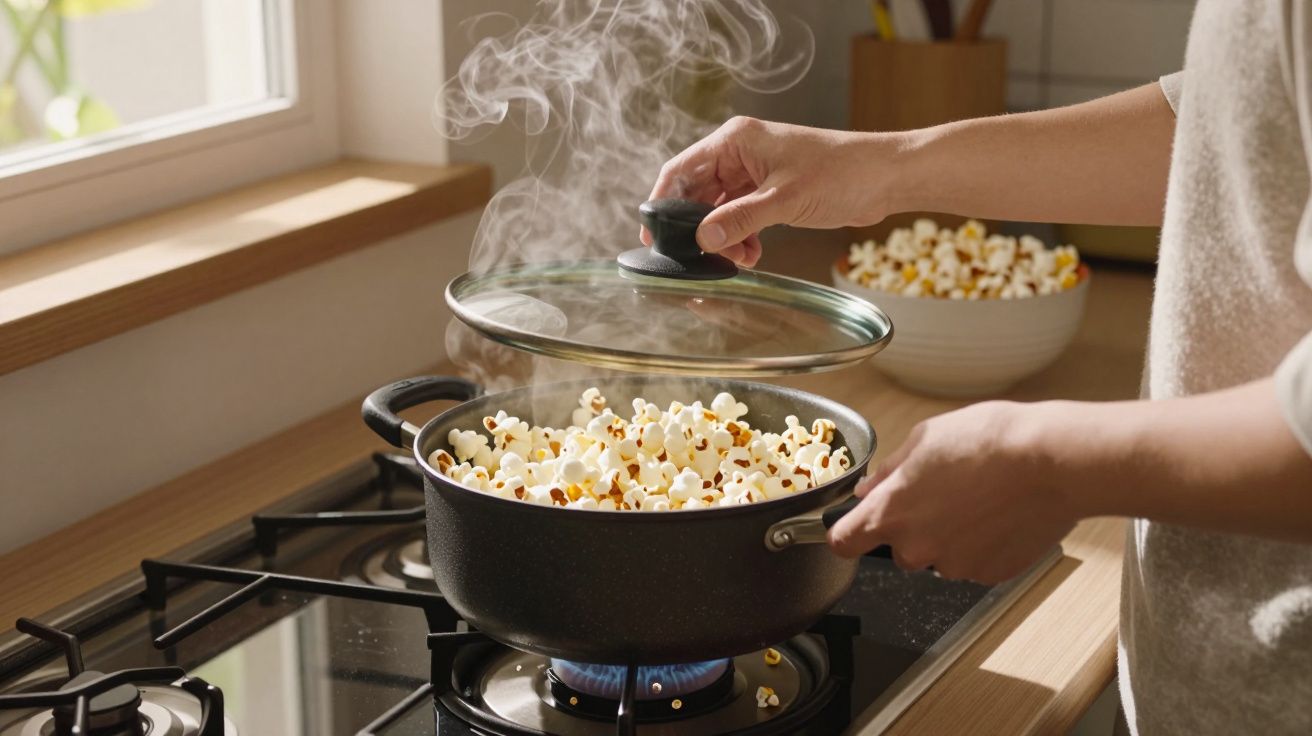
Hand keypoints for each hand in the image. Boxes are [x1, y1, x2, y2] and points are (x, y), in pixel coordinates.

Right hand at [644, 116, 898, 266]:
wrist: (884, 178)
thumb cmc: (841, 172)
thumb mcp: (785, 200)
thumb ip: (740, 219)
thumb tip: (703, 238)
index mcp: (735, 141)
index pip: (681, 170)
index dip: (663, 203)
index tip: (654, 236)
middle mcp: (739, 154)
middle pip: (697, 194)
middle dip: (699, 228)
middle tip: (705, 256)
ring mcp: (753, 173)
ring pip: (718, 210)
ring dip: (723, 237)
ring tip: (738, 258)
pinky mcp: (768, 192)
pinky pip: (739, 217)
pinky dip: (740, 237)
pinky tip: (752, 253)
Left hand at [827, 401, 1077, 583]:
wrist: (1051, 461)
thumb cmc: (989, 441)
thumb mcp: (925, 438)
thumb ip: (890, 471)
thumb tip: (871, 488)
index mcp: (891, 512)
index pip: (843, 542)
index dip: (847, 532)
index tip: (856, 525)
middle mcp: (917, 548)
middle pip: (898, 550)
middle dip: (913, 528)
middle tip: (942, 495)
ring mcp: (956, 565)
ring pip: (940, 556)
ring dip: (950, 536)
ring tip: (978, 499)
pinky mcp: (991, 573)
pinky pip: (975, 562)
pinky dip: (982, 545)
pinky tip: (999, 514)